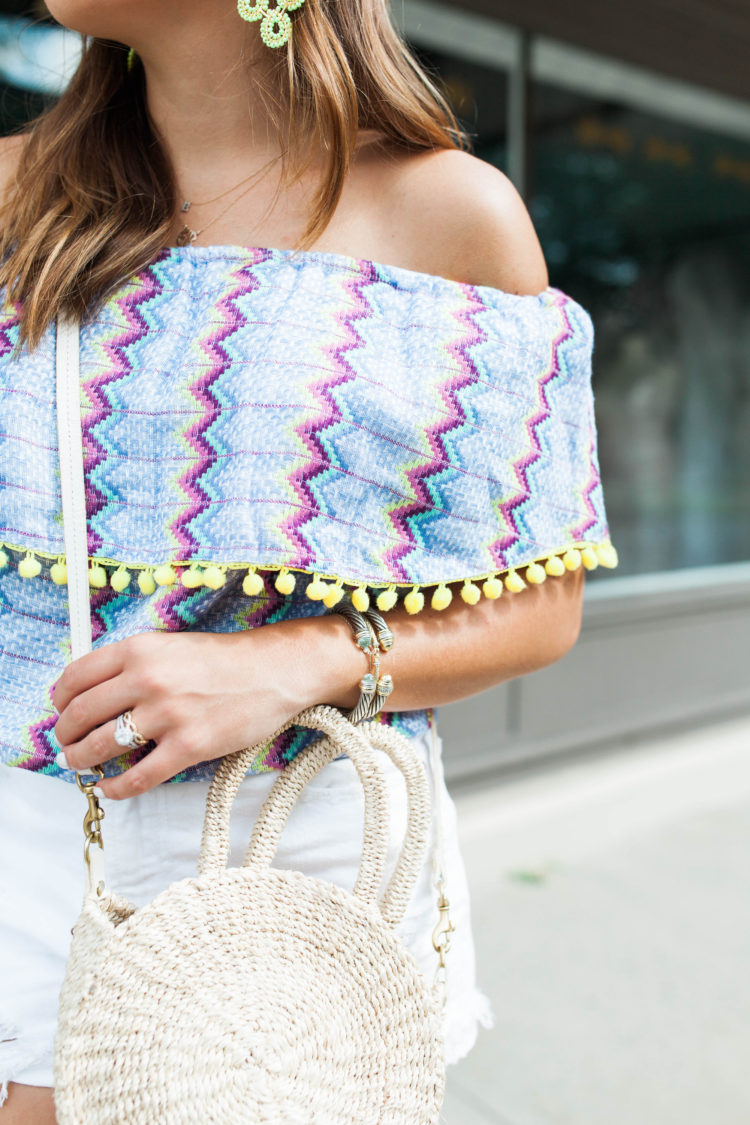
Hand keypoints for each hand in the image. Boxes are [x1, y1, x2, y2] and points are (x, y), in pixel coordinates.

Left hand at [53, 619, 356, 799]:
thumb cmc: (225, 660)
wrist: (276, 670)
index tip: (62, 711)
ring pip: (100, 747)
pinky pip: (137, 777)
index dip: (60, 700)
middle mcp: (148, 679)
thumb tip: (93, 693)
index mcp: (140, 650)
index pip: (75, 677)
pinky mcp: (189, 747)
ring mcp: (168, 715)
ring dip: (81, 761)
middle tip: (67, 743)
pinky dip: (116, 788)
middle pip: (80, 714)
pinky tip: (110, 788)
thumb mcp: (171, 646)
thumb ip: (134, 664)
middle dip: (65, 735)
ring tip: (81, 765)